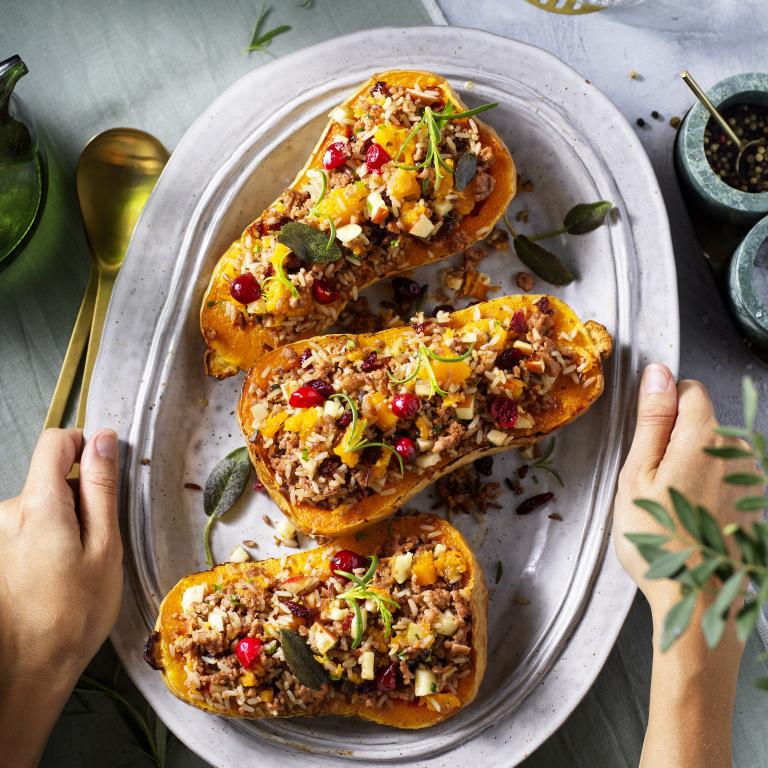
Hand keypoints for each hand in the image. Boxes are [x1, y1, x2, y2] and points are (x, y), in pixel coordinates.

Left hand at [0, 428, 122, 766]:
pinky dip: (46, 542)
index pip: (55, 442)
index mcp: (39, 506)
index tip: (104, 472)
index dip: (84, 446)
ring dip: (62, 525)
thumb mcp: (104, 547)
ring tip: (76, 567)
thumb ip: (101, 489)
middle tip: (97, 543)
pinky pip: (27, 528)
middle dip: (78, 500)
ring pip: (41, 506)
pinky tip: (55, 577)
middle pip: (50, 479)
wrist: (27, 669)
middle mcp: (8, 513)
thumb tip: (104, 440)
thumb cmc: (75, 613)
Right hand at [614, 363, 760, 618]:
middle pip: (702, 419)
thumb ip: (652, 419)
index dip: (662, 405)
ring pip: (712, 448)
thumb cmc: (658, 536)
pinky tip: (690, 515)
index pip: (689, 389)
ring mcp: (749, 478)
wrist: (698, 597)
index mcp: (704, 436)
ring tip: (670, 500)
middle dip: (675, 436)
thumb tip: (657, 372)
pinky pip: (723, 475)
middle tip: (651, 477)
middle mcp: (736, 450)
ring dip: (690, 461)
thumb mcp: (638, 472)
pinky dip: (705, 484)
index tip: (646, 436)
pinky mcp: (753, 502)